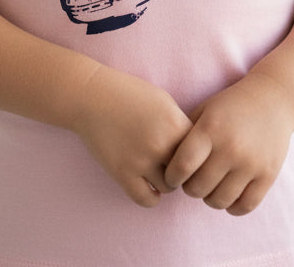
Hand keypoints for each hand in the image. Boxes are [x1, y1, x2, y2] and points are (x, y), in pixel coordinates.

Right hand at [72, 65, 192, 207]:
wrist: (91, 96)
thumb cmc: (128, 94)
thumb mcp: (163, 101)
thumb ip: (180, 125)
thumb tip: (196, 149)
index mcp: (175, 123)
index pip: (201, 151)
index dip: (196, 153)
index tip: (188, 152)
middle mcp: (161, 143)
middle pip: (187, 171)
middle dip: (182, 169)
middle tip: (173, 164)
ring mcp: (141, 160)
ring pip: (169, 187)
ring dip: (166, 181)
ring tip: (158, 171)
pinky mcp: (122, 173)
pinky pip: (146, 199)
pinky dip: (151, 197)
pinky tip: (148, 186)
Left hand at [164, 72, 293, 215]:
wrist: (273, 99)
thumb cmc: (231, 106)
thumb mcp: (205, 110)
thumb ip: (185, 135)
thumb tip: (163, 162)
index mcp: (211, 129)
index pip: (182, 166)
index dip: (172, 177)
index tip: (172, 176)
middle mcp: (230, 147)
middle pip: (198, 188)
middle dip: (190, 188)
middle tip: (192, 180)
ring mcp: (251, 163)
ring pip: (219, 201)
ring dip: (209, 198)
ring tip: (210, 186)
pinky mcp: (268, 175)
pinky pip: (244, 206)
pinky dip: (232, 207)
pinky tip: (228, 194)